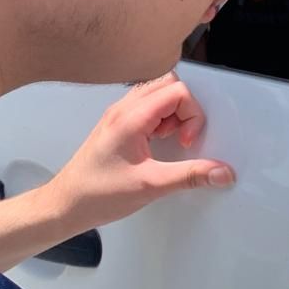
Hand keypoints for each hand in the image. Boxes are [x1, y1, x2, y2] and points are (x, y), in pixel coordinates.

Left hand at [50, 73, 234, 233]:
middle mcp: (123, 108)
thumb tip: (222, 172)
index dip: (192, 115)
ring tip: (169, 141)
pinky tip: (157, 143)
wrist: (66, 204)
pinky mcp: (116, 124)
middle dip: (185, 109)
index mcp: (131, 117)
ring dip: (172, 113)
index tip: (187, 143)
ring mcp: (118, 114)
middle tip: (181, 138)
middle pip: (168, 84)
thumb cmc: (98, 194)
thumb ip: (190, 176)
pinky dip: (160, 118)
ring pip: (157, 92)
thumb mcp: (151, 186)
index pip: (177, 91)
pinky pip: (146, 106)